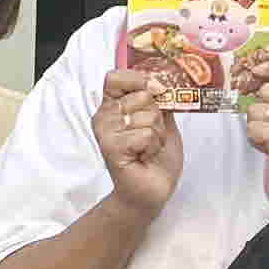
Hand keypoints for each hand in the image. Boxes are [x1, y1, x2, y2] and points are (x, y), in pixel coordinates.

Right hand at [93, 69, 182, 215]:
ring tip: (148, 148)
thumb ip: (159, 100)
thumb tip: (161, 81)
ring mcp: (105, 132)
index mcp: (113, 106)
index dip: (139, 80)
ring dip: (157, 134)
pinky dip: (153, 146)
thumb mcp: (163, 121)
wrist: (152, 191)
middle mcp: (104, 117)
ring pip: (147, 115)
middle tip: (150, 135)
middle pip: (141, 94)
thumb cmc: (155, 158)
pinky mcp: (111, 148)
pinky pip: (145, 134)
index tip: (155, 93)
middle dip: (157, 116)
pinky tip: (144, 156)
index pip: (116, 77)